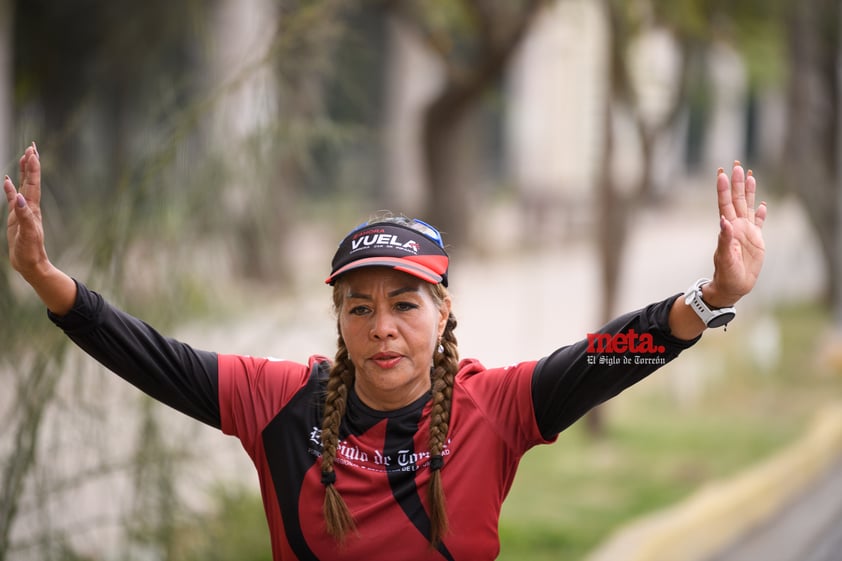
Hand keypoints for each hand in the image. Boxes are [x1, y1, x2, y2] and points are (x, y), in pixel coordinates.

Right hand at [4, 142, 48, 280]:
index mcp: (33, 209)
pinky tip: (6, 181)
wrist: (30, 264)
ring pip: (23, 186)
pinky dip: (10, 188)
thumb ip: (24, 216)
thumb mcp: (27, 234)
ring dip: (24, 172)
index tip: (32, 152)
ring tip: (24, 157)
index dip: (33, 168)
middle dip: (31, 164)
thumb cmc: (30, 251)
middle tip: (32, 147)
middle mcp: (30, 207)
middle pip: (31, 181)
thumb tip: (20, 197)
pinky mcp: (16, 217)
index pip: (33, 184)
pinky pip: (12, 198)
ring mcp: (23, 211)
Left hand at [706, 161, 766, 306]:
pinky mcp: (756, 240)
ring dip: (748, 192)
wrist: (733, 286)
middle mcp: (736, 226)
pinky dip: (761, 213)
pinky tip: (762, 204)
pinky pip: (759, 222)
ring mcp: (746, 232)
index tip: (722, 174)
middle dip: (737, 183)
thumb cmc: (726, 274)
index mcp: (728, 229)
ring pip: (748, 207)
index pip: (725, 205)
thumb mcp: (725, 258)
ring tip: (750, 176)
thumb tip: (724, 221)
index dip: (724, 190)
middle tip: (737, 165)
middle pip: (736, 200)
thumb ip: (725, 239)